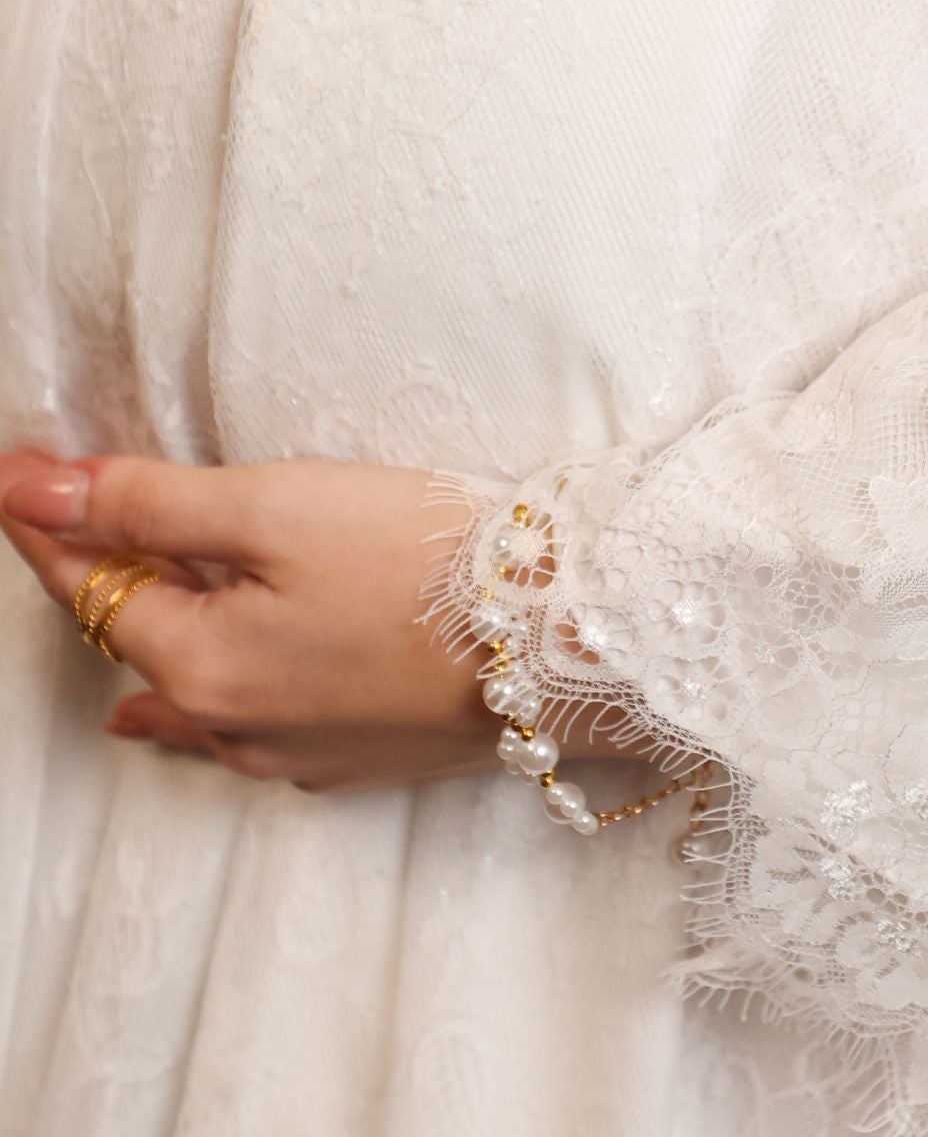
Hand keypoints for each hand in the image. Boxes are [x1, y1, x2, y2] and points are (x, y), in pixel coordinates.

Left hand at [0, 447, 625, 793]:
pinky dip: (223, 702)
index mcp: (201, 667)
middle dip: (103, 586)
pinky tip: (221, 708)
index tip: (16, 478)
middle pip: (140, 647)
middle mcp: (235, 729)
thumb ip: (149, 504)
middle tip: (74, 531)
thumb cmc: (424, 563)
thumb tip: (30, 489)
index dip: (50, 525)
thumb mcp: (276, 507)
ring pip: (194, 702)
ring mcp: (301, 755)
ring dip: (157, 652)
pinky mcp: (363, 760)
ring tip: (124, 639)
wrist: (564, 641)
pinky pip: (258, 736)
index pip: (92, 586)